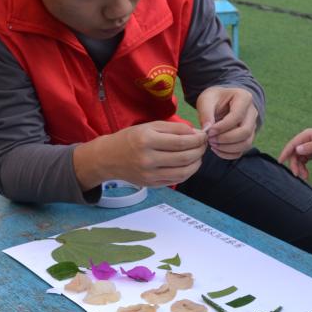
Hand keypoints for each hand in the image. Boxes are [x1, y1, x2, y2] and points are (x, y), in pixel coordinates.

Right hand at [74, 121, 206, 189]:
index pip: (181, 141)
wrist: (108, 158)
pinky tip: (189, 164)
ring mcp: (150, 174)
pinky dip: (188, 172)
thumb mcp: (149, 127)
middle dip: (199, 150)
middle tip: (203, 144)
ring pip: (184, 171)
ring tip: (198, 155)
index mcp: (147, 140)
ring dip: (197, 163)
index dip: (197, 139)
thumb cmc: (130, 138)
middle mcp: (148, 159)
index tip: (203, 135)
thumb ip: (173, 128)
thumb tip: (195, 134)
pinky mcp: (151, 184)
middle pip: (185, 157)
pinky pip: (176, 180)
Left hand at [196, 87, 257, 158]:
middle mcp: (252, 112)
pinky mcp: (248, 137)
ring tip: (212, 145)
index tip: (208, 132)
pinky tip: (216, 149)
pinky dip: (229, 154)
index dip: (222, 127)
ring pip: (246, 143)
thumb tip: (207, 130)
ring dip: (228, 148)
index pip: (237, 116)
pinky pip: (242, 150)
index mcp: (244, 98)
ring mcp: (252, 126)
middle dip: (226, 139)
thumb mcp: (206, 100)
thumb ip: (206, 113)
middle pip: (245, 132)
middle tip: (210, 140)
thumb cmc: (214, 99)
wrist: (221, 102)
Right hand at [278, 128, 311, 179]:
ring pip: (298, 159)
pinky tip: (306, 174)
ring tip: (304, 177)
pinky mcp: (311, 153)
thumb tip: (297, 150)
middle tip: (297, 175)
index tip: (280, 162)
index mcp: (306, 136)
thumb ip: (310, 147)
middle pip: (294, 154)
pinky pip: (303, 161)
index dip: (285, 153)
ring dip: (299, 168)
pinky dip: (303, 168)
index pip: (292, 145)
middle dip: (295, 165)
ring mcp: (307, 147)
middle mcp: (304, 141)